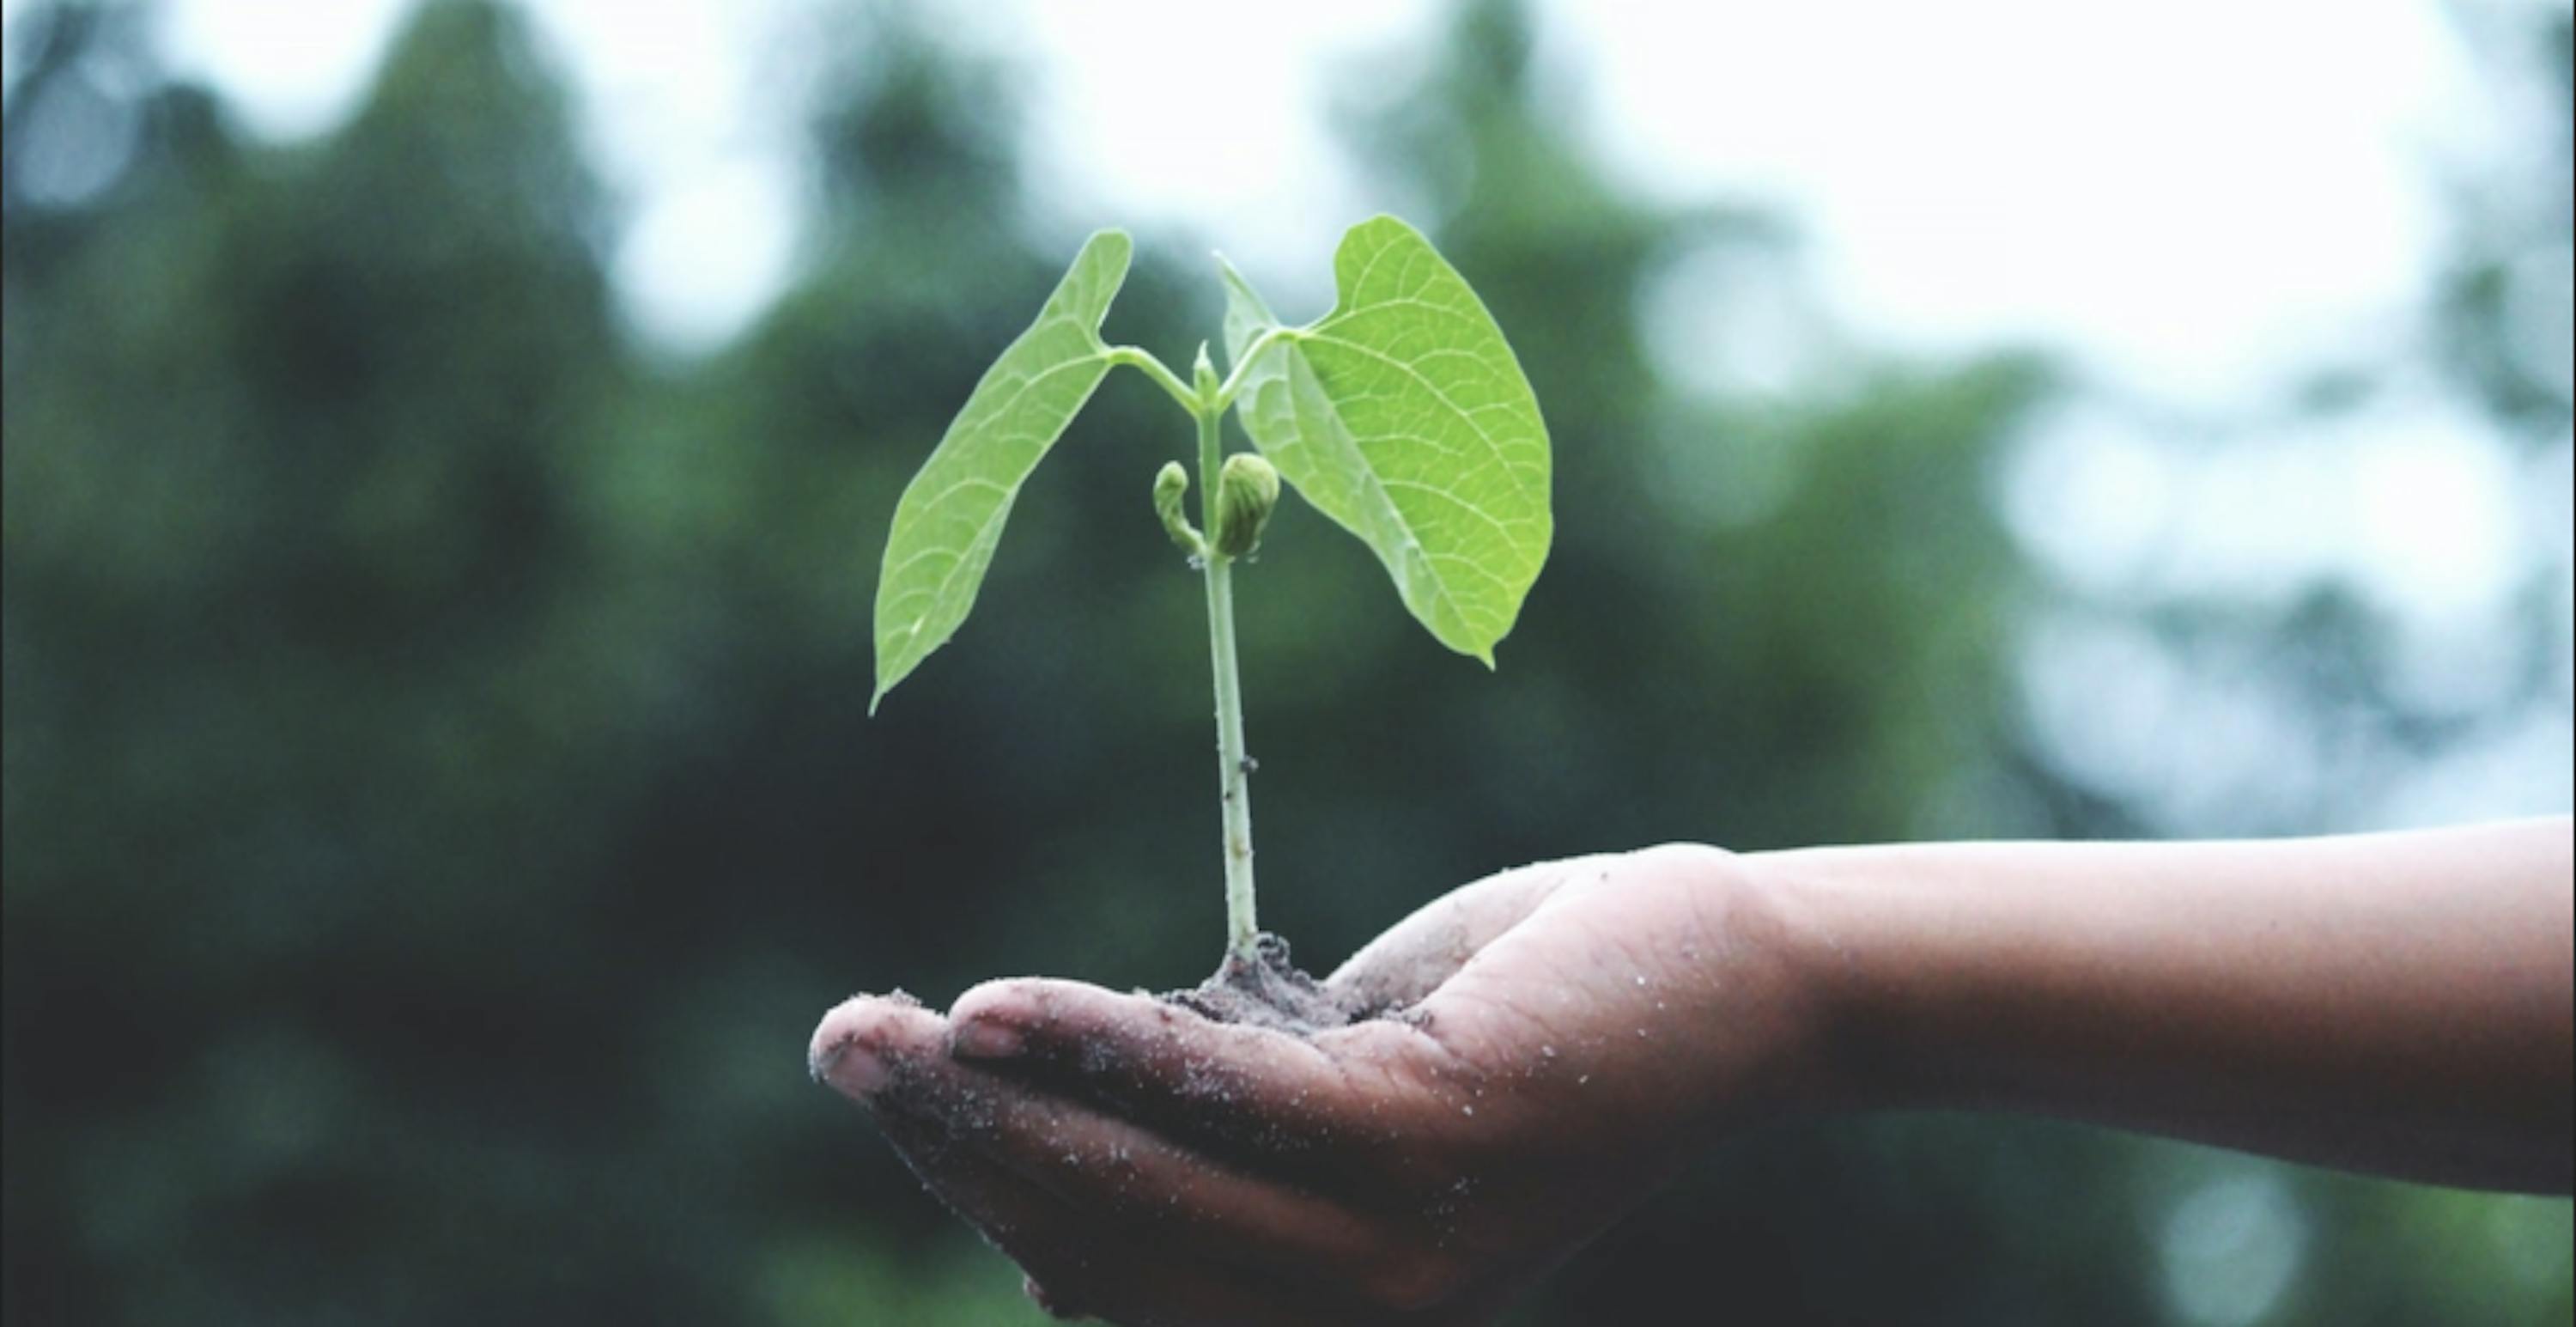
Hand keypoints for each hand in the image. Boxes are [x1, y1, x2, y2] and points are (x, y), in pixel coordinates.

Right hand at [809, 845, 1830, 1324]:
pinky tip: (998, 1008)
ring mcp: (1397, 1245)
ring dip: (993, 1103)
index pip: (1109, 1275)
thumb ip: (1222, 1117)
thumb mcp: (1347, 1080)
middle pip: (1102, 1243)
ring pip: (1142, 1187)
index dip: (987, 1188)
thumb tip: (1059, 1105)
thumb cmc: (1530, 1018)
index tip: (896, 1088)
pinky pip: (1227, 1103)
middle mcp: (1355, 1317)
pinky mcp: (1432, 1141)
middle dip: (955, 1146)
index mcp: (1324, 1313)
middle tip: (841, 1042)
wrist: (1730, 980)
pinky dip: (1101, 1050)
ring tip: (880, 1031)